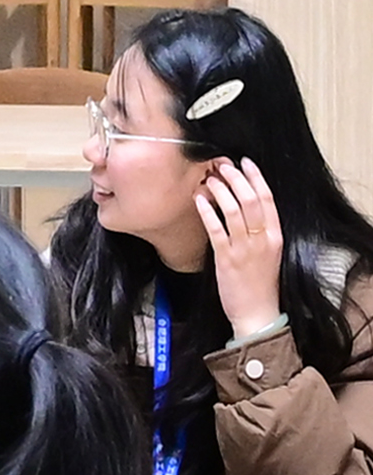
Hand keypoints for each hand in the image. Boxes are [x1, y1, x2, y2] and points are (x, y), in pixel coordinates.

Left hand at [201, 157, 287, 335]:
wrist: (258, 313)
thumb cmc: (260, 282)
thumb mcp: (267, 252)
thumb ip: (258, 230)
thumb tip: (241, 203)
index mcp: (275, 236)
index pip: (268, 200)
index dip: (256, 178)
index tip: (245, 162)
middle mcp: (263, 240)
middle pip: (251, 200)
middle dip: (236, 178)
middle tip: (222, 164)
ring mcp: (245, 249)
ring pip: (234, 211)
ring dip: (220, 190)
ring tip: (209, 178)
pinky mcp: (227, 258)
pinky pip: (216, 229)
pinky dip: (207, 211)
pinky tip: (198, 199)